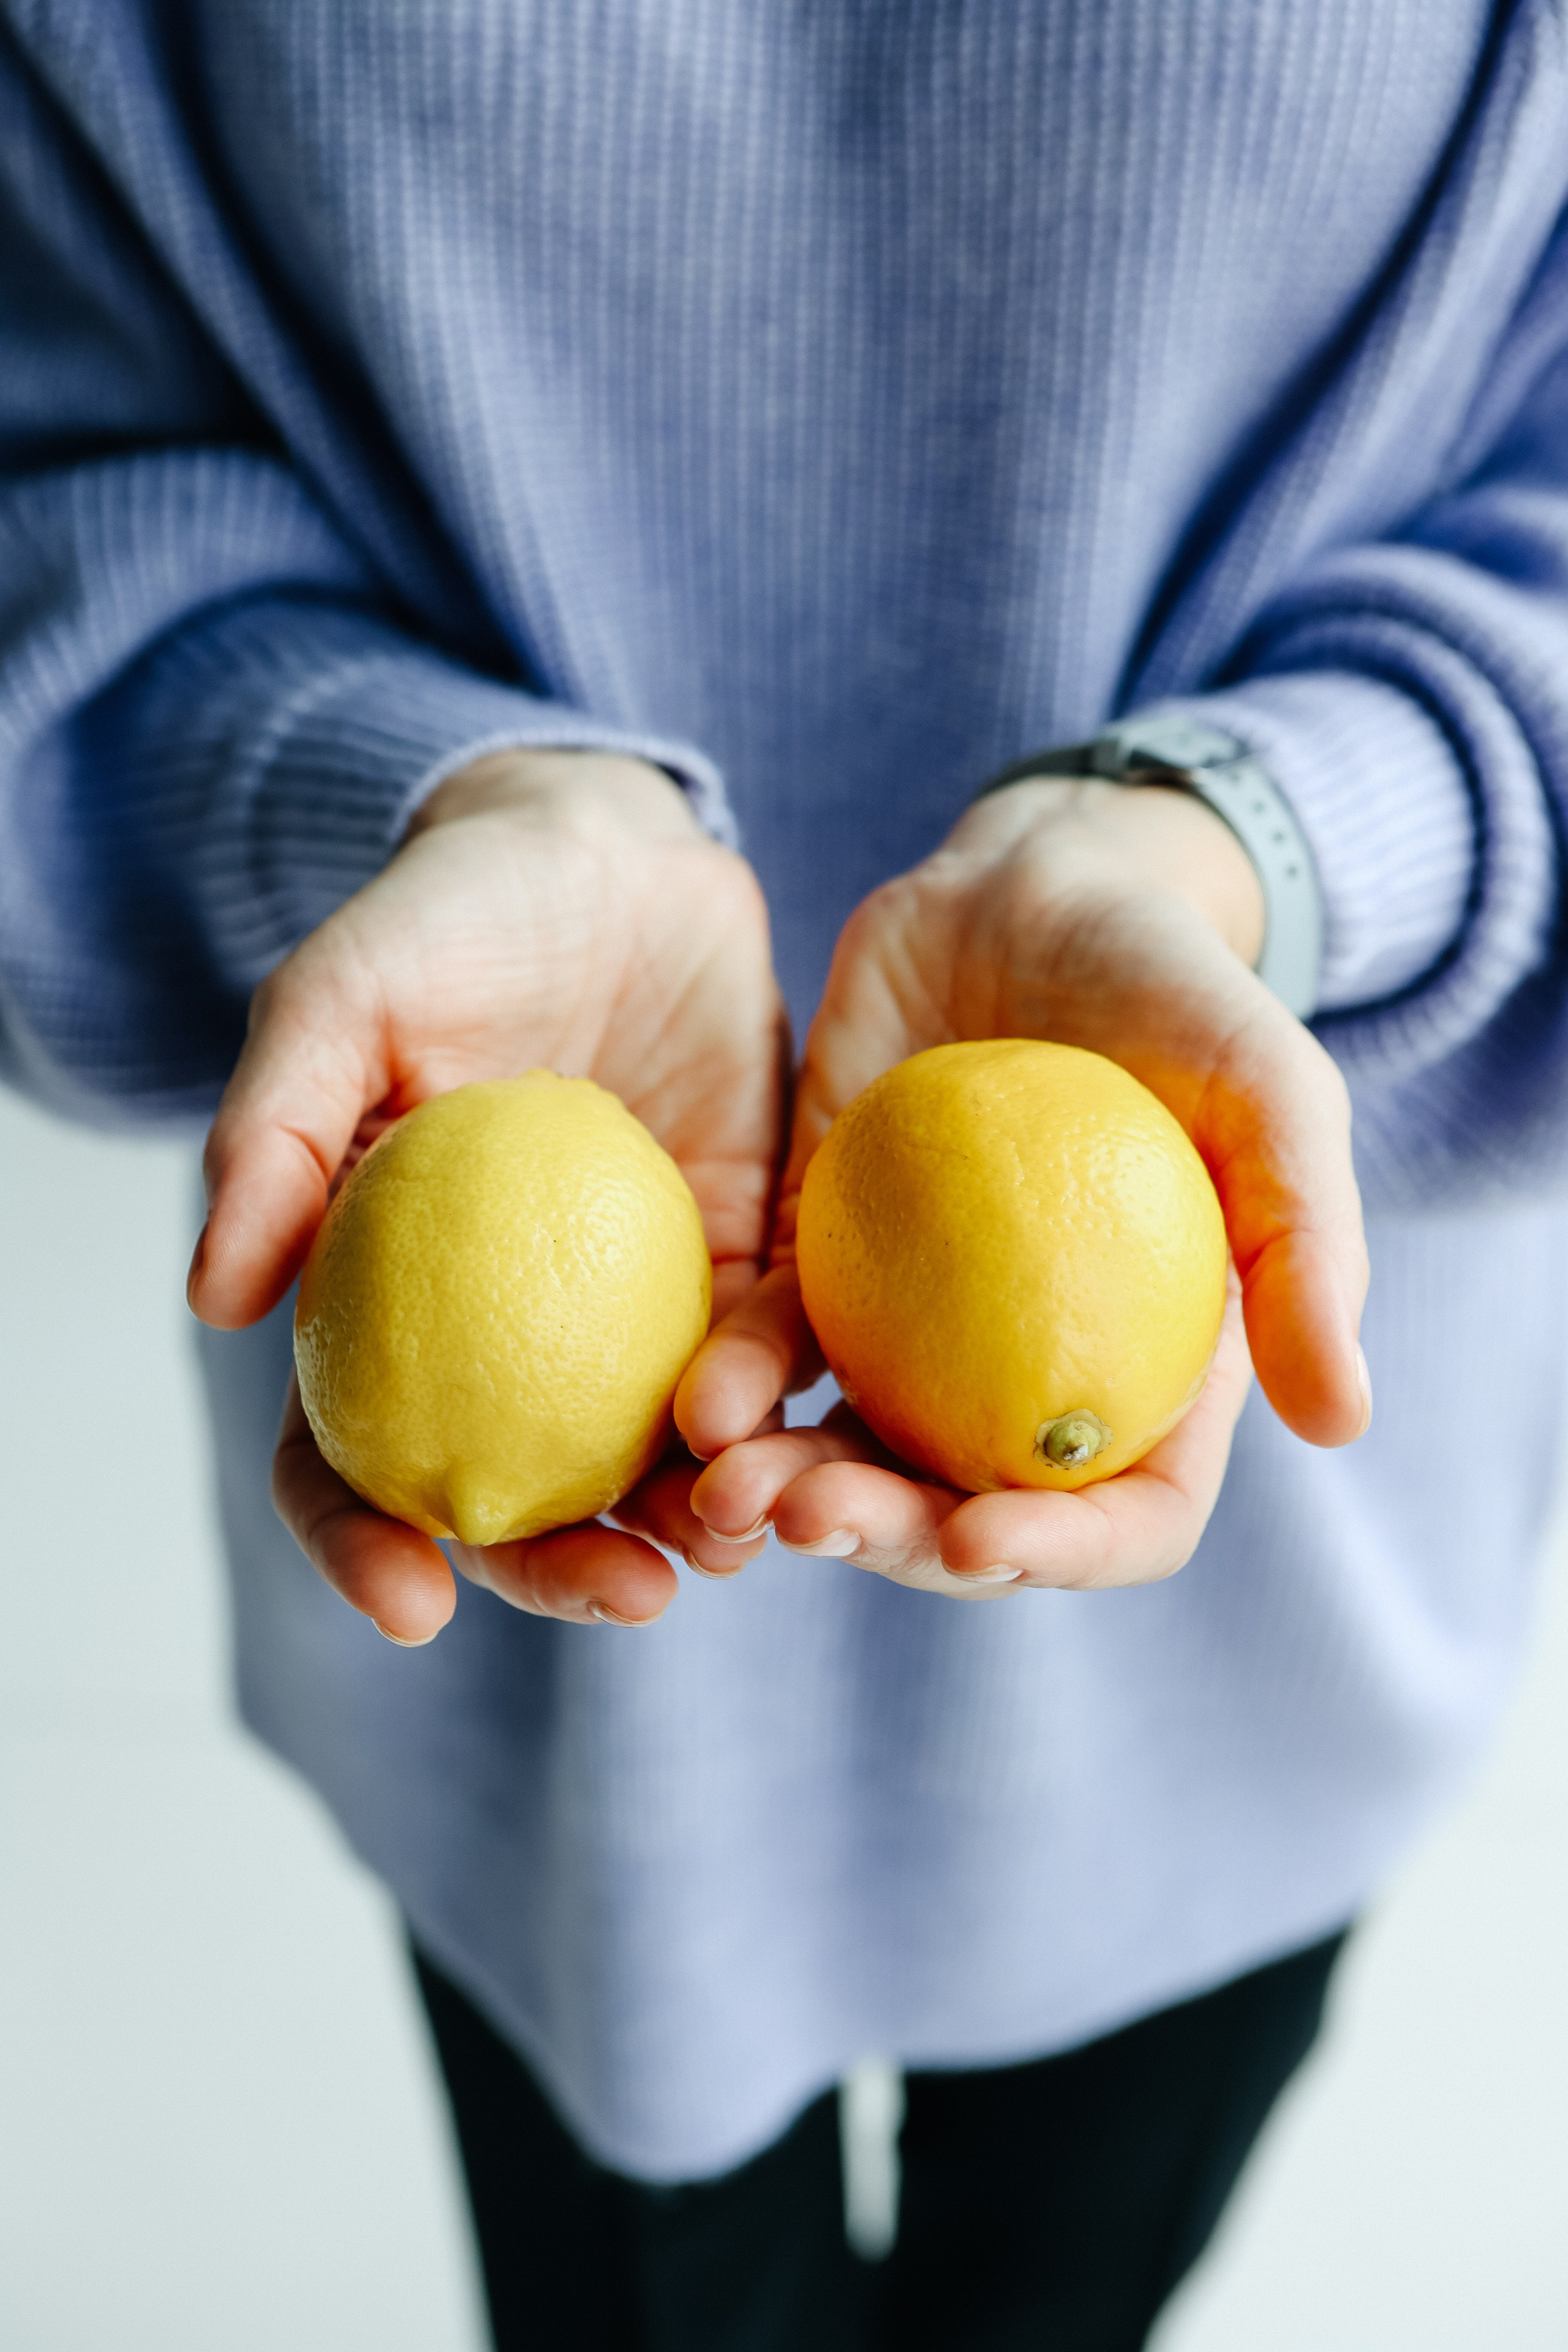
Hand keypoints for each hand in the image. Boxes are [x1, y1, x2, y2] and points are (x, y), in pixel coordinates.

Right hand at [189, 749, 785, 1641]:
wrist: (613, 856)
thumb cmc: (454, 918)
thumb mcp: (343, 1000)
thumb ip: (279, 1133)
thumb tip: (216, 1301)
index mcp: (385, 1295)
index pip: (346, 1450)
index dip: (363, 1540)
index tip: (411, 1601)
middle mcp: (507, 1329)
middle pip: (517, 1491)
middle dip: (563, 1569)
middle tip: (627, 1597)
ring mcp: (633, 1308)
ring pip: (650, 1456)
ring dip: (690, 1518)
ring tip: (730, 1543)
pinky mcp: (744, 1261)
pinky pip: (764, 1357)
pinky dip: (778, 1408)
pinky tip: (805, 1445)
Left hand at [657, 776, 1368, 1598]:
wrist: (1034, 892)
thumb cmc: (1175, 991)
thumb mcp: (1272, 1096)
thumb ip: (1310, 1246)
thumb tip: (1340, 1420)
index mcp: (1148, 1372)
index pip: (1122, 1516)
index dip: (1058, 1554)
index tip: (980, 1538)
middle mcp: (1026, 1374)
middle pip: (961, 1511)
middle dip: (886, 1541)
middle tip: (809, 1515)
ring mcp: (917, 1327)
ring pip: (848, 1451)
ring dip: (785, 1491)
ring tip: (726, 1489)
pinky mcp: (822, 1262)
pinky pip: (769, 1344)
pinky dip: (732, 1383)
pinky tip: (695, 1402)